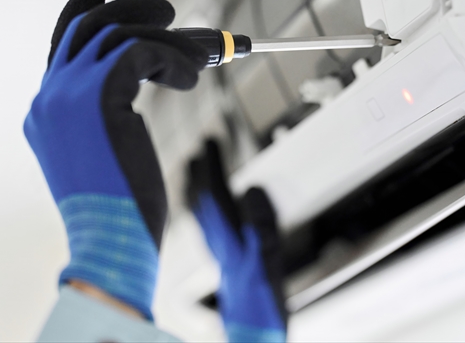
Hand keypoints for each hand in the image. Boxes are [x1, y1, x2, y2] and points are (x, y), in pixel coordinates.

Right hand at [24, 0, 207, 319]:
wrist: (111, 243)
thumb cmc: (119, 207)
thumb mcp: (106, 150)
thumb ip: (109, 110)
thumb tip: (148, 69)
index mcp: (47, 111)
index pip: (61, 45)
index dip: (82, 12)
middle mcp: (50, 97)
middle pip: (88, 27)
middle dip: (130, 11)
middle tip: (168, 12)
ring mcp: (67, 95)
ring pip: (120, 37)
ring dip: (169, 42)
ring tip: (204, 58)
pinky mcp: (97, 97)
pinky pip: (140, 53)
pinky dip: (173, 60)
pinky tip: (191, 80)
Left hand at [187, 140, 286, 341]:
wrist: (254, 338)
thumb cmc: (261, 309)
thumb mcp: (268, 264)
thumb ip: (261, 227)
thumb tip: (252, 191)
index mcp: (228, 240)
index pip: (215, 193)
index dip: (212, 165)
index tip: (210, 141)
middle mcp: (219, 244)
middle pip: (204, 201)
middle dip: (202, 173)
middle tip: (202, 149)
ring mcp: (222, 255)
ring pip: (204, 214)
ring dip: (200, 189)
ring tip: (197, 171)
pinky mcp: (228, 265)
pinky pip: (211, 227)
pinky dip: (208, 210)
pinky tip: (211, 212)